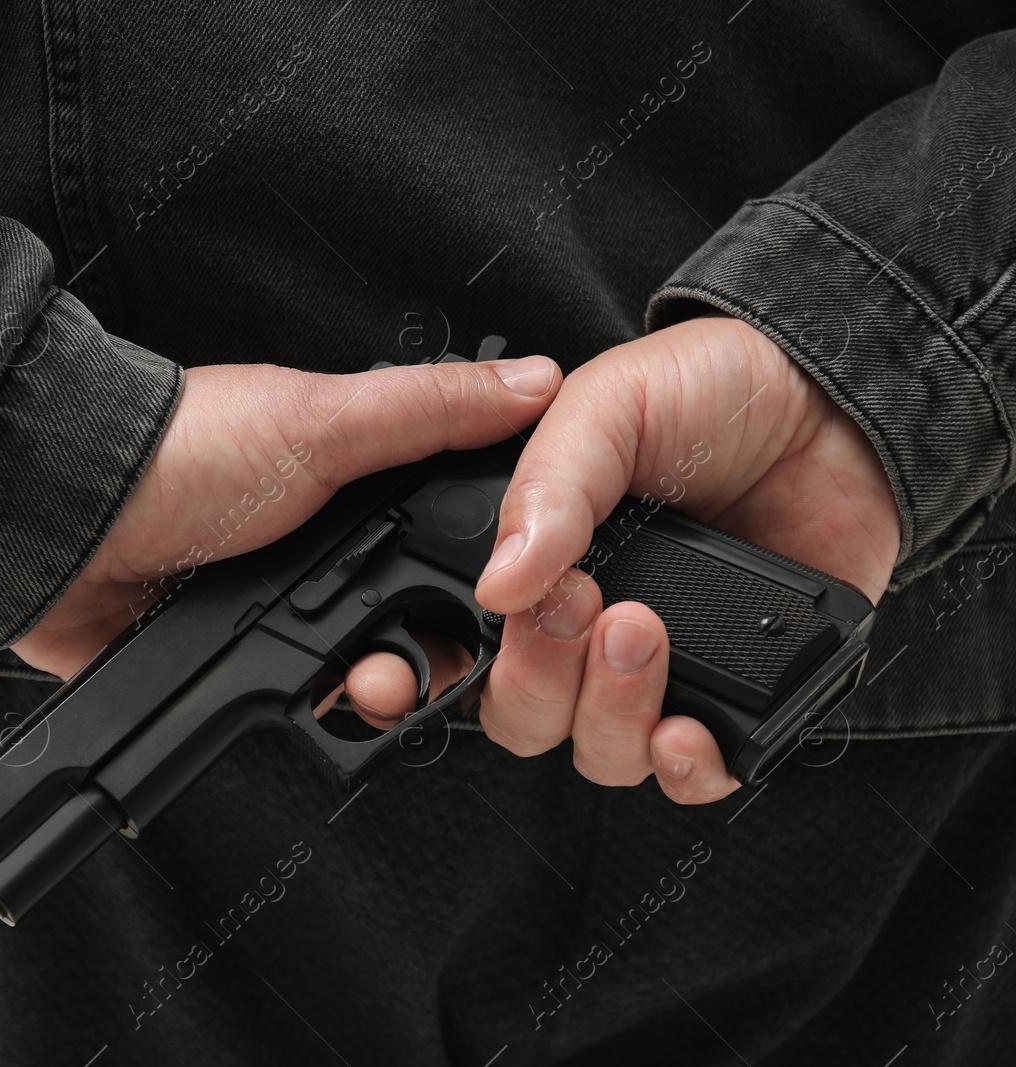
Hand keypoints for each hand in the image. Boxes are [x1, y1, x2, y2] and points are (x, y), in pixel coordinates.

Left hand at [11, 355, 562, 675]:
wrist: (68, 518)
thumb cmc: (181, 450)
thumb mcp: (319, 421)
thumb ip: (428, 409)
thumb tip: (535, 380)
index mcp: (354, 483)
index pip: (451, 538)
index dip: (485, 577)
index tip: (506, 603)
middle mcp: (323, 547)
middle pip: (417, 618)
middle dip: (431, 653)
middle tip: (416, 659)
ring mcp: (279, 606)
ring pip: (363, 670)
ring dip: (377, 690)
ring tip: (363, 687)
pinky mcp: (236, 659)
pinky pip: (298, 702)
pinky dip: (314, 711)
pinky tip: (314, 701)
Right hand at [341, 315, 899, 803]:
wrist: (831, 398)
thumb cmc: (708, 389)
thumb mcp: (606, 407)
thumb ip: (546, 488)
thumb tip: (498, 581)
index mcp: (537, 566)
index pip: (472, 652)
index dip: (467, 664)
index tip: (509, 618)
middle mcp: (586, 631)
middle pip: (526, 720)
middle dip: (543, 682)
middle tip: (584, 610)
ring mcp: (663, 670)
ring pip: (601, 754)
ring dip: (611, 716)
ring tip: (645, 635)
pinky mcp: (742, 695)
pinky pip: (696, 775)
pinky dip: (685, 771)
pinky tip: (685, 732)